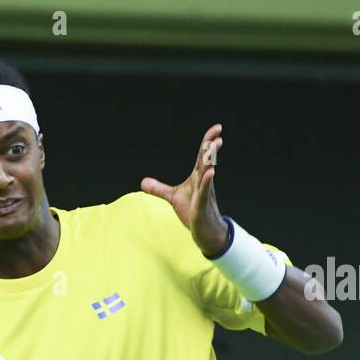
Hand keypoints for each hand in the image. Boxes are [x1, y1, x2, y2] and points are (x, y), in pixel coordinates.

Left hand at [141, 123, 229, 255]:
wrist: (204, 231)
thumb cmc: (193, 211)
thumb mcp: (173, 198)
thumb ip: (159, 189)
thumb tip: (142, 182)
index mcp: (198, 176)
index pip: (203, 156)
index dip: (208, 141)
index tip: (217, 128)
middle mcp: (203, 182)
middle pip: (207, 161)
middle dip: (211, 147)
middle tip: (218, 134)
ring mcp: (204, 193)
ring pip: (208, 174)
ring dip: (210, 160)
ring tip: (215, 146)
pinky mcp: (202, 206)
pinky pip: (205, 192)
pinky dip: (206, 182)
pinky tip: (210, 172)